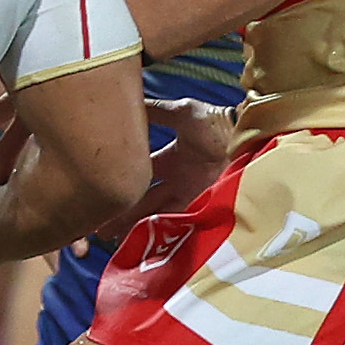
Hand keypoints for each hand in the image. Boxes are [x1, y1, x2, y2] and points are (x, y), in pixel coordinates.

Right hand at [104, 97, 235, 239]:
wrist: (247, 139)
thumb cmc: (216, 124)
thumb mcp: (182, 112)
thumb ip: (155, 112)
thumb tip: (127, 102)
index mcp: (170, 160)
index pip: (138, 174)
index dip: (120, 183)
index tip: (100, 194)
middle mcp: (176, 181)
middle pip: (142, 201)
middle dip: (120, 214)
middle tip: (97, 228)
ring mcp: (189, 197)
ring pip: (154, 216)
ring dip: (133, 227)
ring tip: (110, 240)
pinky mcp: (200, 208)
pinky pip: (174, 223)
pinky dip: (157, 233)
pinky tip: (139, 242)